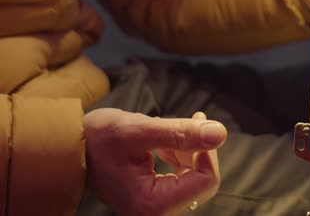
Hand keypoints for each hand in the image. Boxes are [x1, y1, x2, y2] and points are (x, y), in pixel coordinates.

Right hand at [84, 108, 226, 215]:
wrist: (70, 149)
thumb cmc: (97, 139)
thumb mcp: (139, 130)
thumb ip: (180, 133)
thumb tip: (220, 133)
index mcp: (153, 205)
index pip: (206, 181)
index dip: (208, 151)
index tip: (198, 122)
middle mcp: (155, 213)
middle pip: (202, 181)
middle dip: (198, 149)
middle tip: (193, 119)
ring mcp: (155, 207)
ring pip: (194, 177)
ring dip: (188, 150)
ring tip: (171, 129)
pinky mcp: (154, 198)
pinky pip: (182, 178)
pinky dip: (180, 156)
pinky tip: (165, 141)